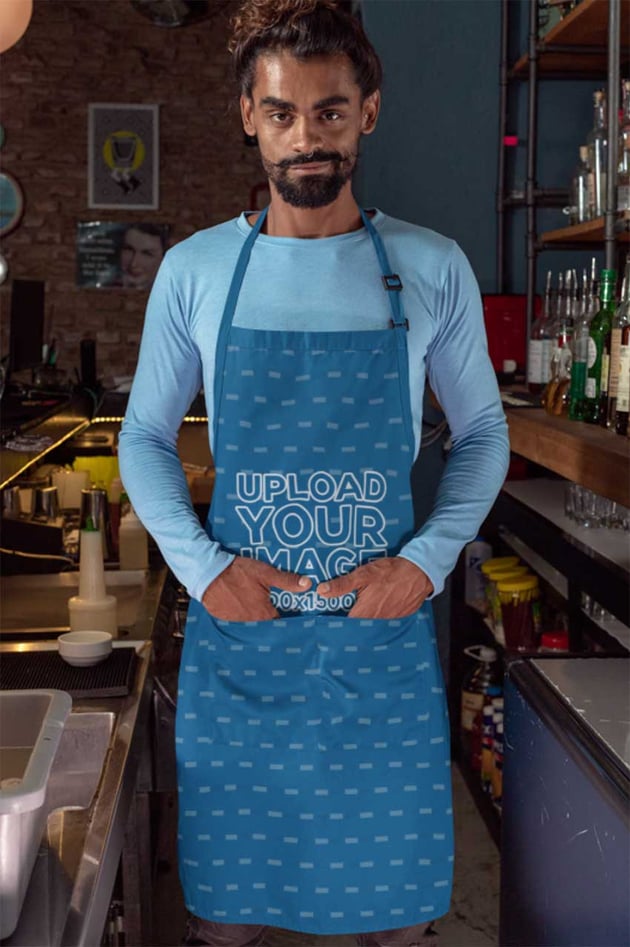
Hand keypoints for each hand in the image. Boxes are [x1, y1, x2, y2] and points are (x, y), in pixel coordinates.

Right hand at [202, 557, 311, 620]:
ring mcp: (236, 622)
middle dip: (272, 622)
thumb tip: (308, 585)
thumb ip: (287, 581)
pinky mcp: (224, 619)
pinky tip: (244, 609)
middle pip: (266, 627)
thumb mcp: (266, 573)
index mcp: (264, 613)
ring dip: (257, 621)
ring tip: (260, 612)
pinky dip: (243, 618)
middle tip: (276, 614)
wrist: (208, 573)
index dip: (288, 622)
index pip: (281, 625)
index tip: (294, 620)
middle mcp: (251, 622)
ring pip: (252, 626)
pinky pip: (238, 622)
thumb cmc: (238, 572)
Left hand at [316, 557, 432, 618]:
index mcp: (364, 613)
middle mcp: (376, 621)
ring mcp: (389, 621)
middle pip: (358, 627)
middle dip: (350, 621)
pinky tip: (378, 606)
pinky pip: (384, 621)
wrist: (419, 572)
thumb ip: (342, 585)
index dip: (337, 623)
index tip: (329, 620)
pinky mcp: (399, 618)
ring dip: (365, 619)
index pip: (345, 626)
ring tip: (362, 607)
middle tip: (345, 612)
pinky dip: (379, 616)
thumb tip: (322, 591)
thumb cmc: (391, 572)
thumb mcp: (363, 574)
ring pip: (371, 625)